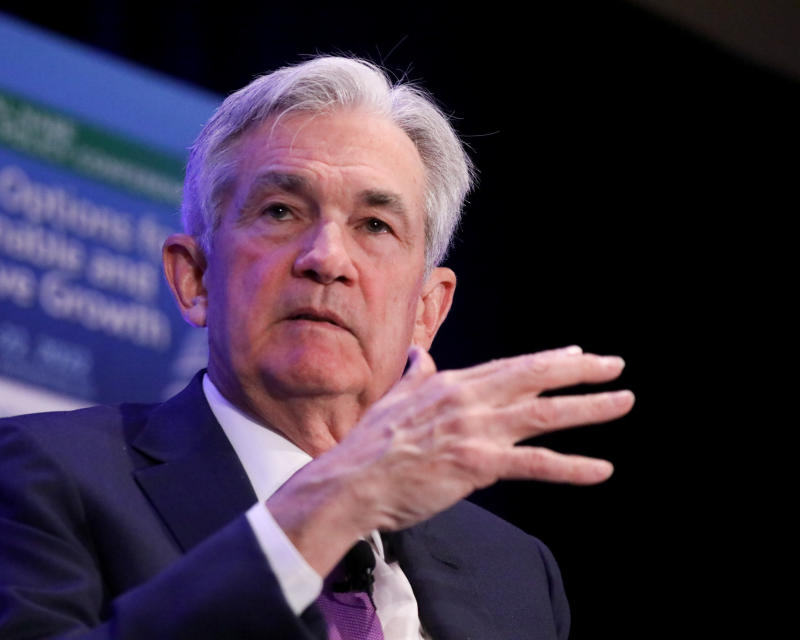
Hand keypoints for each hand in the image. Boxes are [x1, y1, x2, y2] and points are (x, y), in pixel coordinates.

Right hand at [267, 345, 632, 574]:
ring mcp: (475, 431)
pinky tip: (602, 468)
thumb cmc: (368, 448)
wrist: (349, 481)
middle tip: (614, 365)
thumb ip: (415, 376)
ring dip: (589, 407)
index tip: (574, 355)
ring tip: (622, 401)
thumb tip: (421, 355)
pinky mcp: (477, 464)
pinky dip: (572, 466)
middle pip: (534, 378)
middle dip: (580, 370)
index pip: (508, 367)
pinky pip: (535, 464)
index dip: (545, 361)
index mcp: (449, 384)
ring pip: (544, 413)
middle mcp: (467, 400)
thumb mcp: (393, 400)